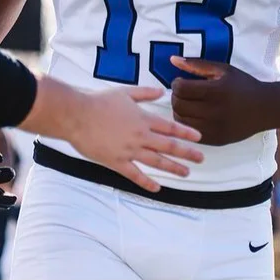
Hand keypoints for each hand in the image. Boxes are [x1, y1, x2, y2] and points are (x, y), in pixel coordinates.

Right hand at [39, 81, 204, 192]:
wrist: (77, 115)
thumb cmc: (99, 101)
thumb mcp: (125, 92)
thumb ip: (145, 93)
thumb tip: (162, 91)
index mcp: (143, 119)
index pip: (170, 127)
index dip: (186, 133)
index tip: (199, 138)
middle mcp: (140, 136)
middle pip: (169, 146)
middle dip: (187, 152)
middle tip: (201, 158)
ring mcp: (129, 150)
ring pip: (156, 161)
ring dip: (173, 168)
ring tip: (186, 173)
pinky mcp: (116, 162)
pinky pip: (135, 175)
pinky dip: (147, 182)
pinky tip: (158, 187)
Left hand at [170, 57, 266, 145]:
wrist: (265, 108)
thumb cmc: (243, 85)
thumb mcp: (222, 69)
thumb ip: (196, 65)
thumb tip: (172, 60)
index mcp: (216, 91)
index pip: (181, 89)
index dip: (176, 83)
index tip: (181, 81)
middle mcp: (214, 111)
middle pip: (178, 105)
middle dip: (176, 97)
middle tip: (183, 93)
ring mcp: (214, 128)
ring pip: (181, 120)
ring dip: (179, 110)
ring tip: (188, 103)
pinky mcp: (215, 140)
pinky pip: (190, 132)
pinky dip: (187, 123)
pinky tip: (195, 115)